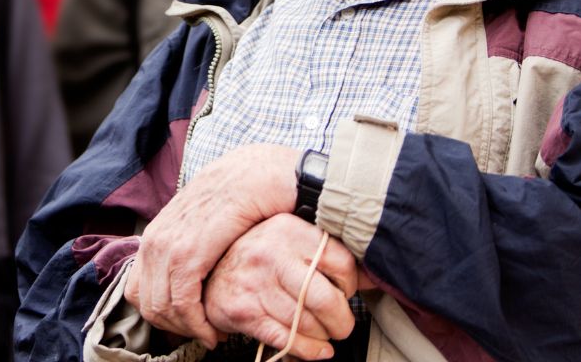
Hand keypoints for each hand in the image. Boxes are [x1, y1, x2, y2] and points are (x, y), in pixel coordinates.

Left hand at [124, 144, 298, 347]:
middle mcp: (155, 240)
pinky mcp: (189, 253)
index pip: (137, 289)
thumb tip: (192, 275)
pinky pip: (182, 303)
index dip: (161, 314)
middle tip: (203, 333)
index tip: (189, 323)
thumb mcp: (205, 220)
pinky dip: (197, 325)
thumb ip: (191, 242)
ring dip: (188, 329)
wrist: (261, 172)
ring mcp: (168, 246)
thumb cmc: (241, 196)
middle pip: (146, 303)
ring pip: (161, 308)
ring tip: (214, 334)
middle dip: (175, 327)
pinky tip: (216, 330)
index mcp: (156, 233)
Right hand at [204, 214, 358, 360]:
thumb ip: (327, 253)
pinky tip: (317, 350)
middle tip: (342, 325)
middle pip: (326, 299)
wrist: (208, 270)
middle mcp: (271, 253)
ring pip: (307, 322)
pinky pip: (286, 339)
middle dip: (342, 320)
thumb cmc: (258, 255)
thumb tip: (371, 275)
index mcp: (289, 229)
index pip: (340, 263)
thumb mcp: (291, 240)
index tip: (345, 293)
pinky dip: (308, 350)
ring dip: (324, 337)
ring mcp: (255, 284)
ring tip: (326, 335)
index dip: (350, 285)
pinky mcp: (244, 312)